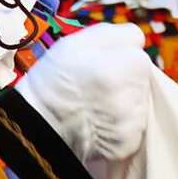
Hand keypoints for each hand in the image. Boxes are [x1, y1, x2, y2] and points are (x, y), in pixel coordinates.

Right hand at [15, 22, 151, 161]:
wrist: (36, 126)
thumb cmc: (55, 79)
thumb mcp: (78, 41)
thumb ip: (118, 34)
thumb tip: (141, 40)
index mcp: (126, 66)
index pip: (140, 55)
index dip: (119, 58)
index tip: (102, 66)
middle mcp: (134, 95)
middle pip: (142, 80)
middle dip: (125, 80)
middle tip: (97, 86)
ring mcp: (133, 123)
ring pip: (139, 104)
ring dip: (125, 102)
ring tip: (96, 106)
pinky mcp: (128, 144)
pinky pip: (133, 128)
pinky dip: (121, 126)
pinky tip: (100, 123)